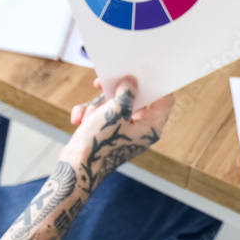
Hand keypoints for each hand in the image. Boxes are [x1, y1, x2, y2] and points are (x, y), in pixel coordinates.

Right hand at [59, 76, 171, 191]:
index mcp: (151, 126)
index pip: (164, 99)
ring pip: (113, 106)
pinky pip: (102, 116)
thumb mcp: (115, 111)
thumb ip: (126, 92)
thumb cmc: (100, 143)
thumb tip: (131, 82)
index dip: (153, 83)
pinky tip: (78, 120)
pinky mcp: (109, 134)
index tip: (140, 70)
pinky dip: (89, 115)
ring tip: (86, 116)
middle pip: (133, 99)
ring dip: (96, 106)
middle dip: (112, 93)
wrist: (76, 169)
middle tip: (100, 84)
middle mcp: (141, 130)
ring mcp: (124, 132)